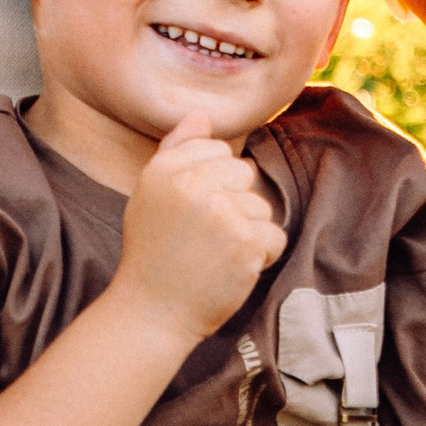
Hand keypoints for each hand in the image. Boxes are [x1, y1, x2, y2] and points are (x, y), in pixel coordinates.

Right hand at [114, 112, 287, 340]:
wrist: (153, 311)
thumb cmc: (153, 251)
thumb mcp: (151, 193)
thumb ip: (177, 150)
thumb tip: (201, 114)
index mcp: (166, 168)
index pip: (217, 150)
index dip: (211, 182)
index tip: (190, 212)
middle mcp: (193, 184)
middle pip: (244, 174)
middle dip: (233, 203)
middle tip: (204, 236)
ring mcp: (222, 214)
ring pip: (261, 205)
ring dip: (248, 231)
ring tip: (216, 254)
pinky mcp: (247, 244)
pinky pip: (274, 235)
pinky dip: (261, 256)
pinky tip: (232, 268)